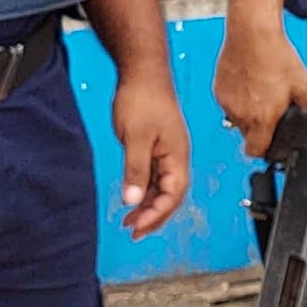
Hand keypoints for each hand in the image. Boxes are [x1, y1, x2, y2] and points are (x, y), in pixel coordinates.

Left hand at [111, 73, 189, 238]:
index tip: (138, 227)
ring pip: (161, 188)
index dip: (157, 214)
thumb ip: (135, 170)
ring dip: (148, 206)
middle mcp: (175, 157)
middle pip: (170, 196)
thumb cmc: (144, 99)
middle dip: (154, 217)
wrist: (142, 73)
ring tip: (129, 222)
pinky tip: (132, 199)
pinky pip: (153, 177)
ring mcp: (166, 153)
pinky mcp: (155, 148)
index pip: (173, 194)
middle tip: (135, 233)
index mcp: (177, 155)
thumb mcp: (136, 137)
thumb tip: (132, 200)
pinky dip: (143, 192)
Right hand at [214, 23, 306, 156]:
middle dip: (259, 128)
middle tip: (270, 109)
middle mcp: (241, 114)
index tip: (270, 143)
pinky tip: (249, 84)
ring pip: (237, 119)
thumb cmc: (276, 55)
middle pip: (248, 135)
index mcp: (262, 118)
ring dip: (248, 113)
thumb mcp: (303, 83)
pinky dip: (237, 99)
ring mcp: (227, 103)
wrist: (252, 33)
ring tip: (260, 93)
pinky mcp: (218, 91)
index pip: (255, 151)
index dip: (264, 151)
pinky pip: (228, 104)